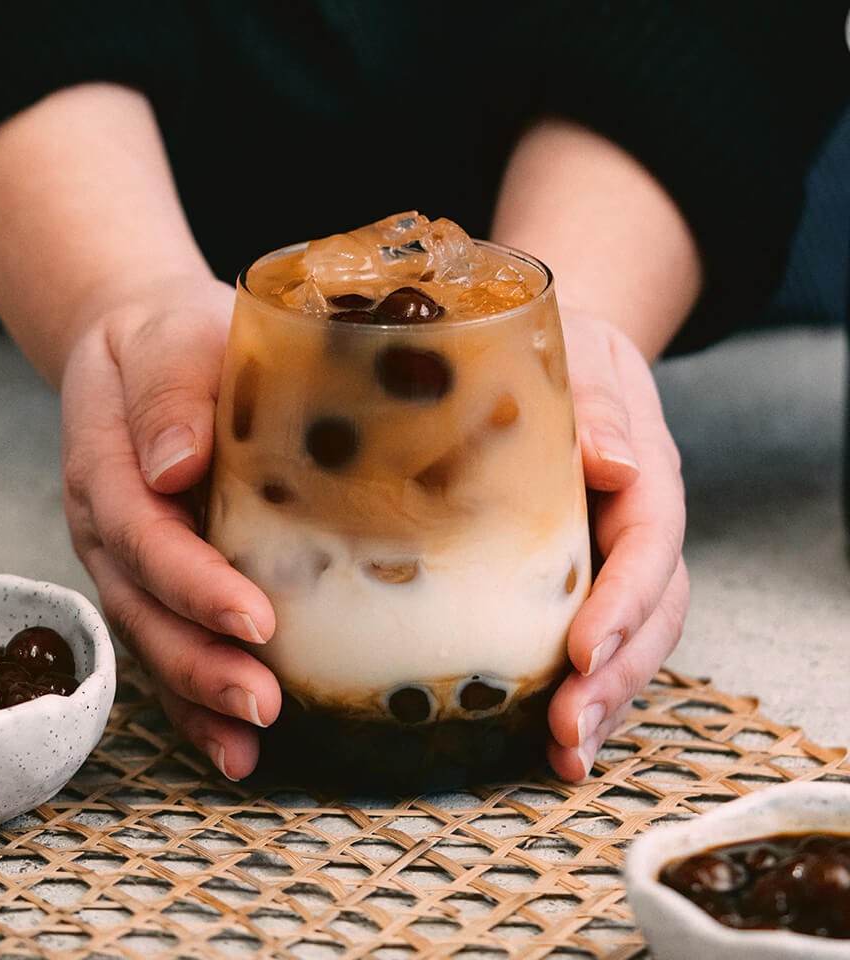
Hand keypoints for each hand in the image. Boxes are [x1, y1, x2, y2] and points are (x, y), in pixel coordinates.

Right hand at [60, 275, 280, 779]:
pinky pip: (170, 642)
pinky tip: (235, 744)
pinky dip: (196, 700)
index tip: (252, 618)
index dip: (194, 583)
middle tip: (262, 701)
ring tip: (252, 741)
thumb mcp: (170, 340)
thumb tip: (177, 467)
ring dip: (200, 696)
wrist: (147, 349)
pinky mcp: (158, 579)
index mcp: (111, 469)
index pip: (146, 536)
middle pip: (146, 608)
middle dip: (201, 662)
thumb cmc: (170, 342)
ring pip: (155, 639)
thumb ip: (170, 393)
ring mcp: (131, 562)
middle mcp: (112, 529)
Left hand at [546, 311, 688, 779]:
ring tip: (566, 754)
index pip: (650, 544)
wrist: (561, 355)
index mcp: (645, 476)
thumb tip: (616, 466)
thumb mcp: (582, 357)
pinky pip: (597, 641)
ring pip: (633, 642)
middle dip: (616, 676)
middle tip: (569, 729)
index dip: (624, 601)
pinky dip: (583, 693)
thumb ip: (598, 406)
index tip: (584, 649)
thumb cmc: (563, 353)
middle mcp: (638, 527)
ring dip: (604, 703)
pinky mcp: (582, 579)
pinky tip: (553, 738)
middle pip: (652, 612)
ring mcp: (615, 559)